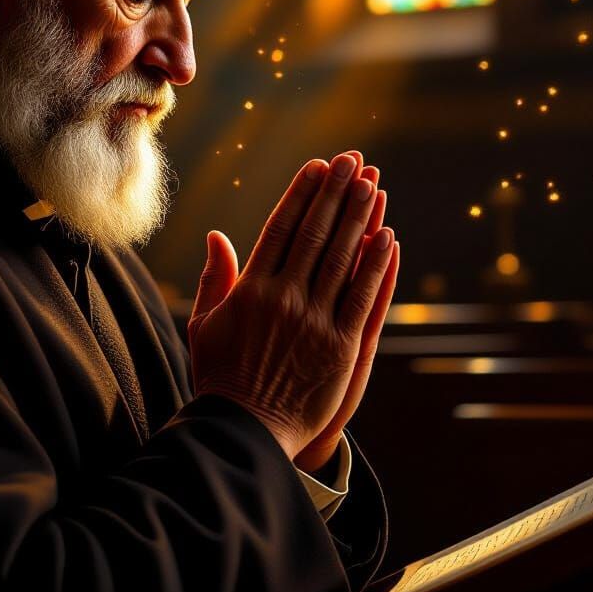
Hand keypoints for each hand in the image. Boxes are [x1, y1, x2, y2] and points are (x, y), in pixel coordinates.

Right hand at [188, 152, 396, 460]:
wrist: (245, 431)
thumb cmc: (221, 376)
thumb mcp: (205, 324)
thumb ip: (215, 278)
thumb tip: (216, 236)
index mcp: (251, 289)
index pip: (280, 228)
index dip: (301, 193)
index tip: (317, 166)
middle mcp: (284, 298)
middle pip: (315, 234)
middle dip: (335, 193)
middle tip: (352, 160)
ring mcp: (315, 322)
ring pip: (342, 258)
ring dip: (358, 217)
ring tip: (372, 184)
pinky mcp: (341, 347)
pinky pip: (363, 298)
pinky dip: (376, 265)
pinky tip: (387, 237)